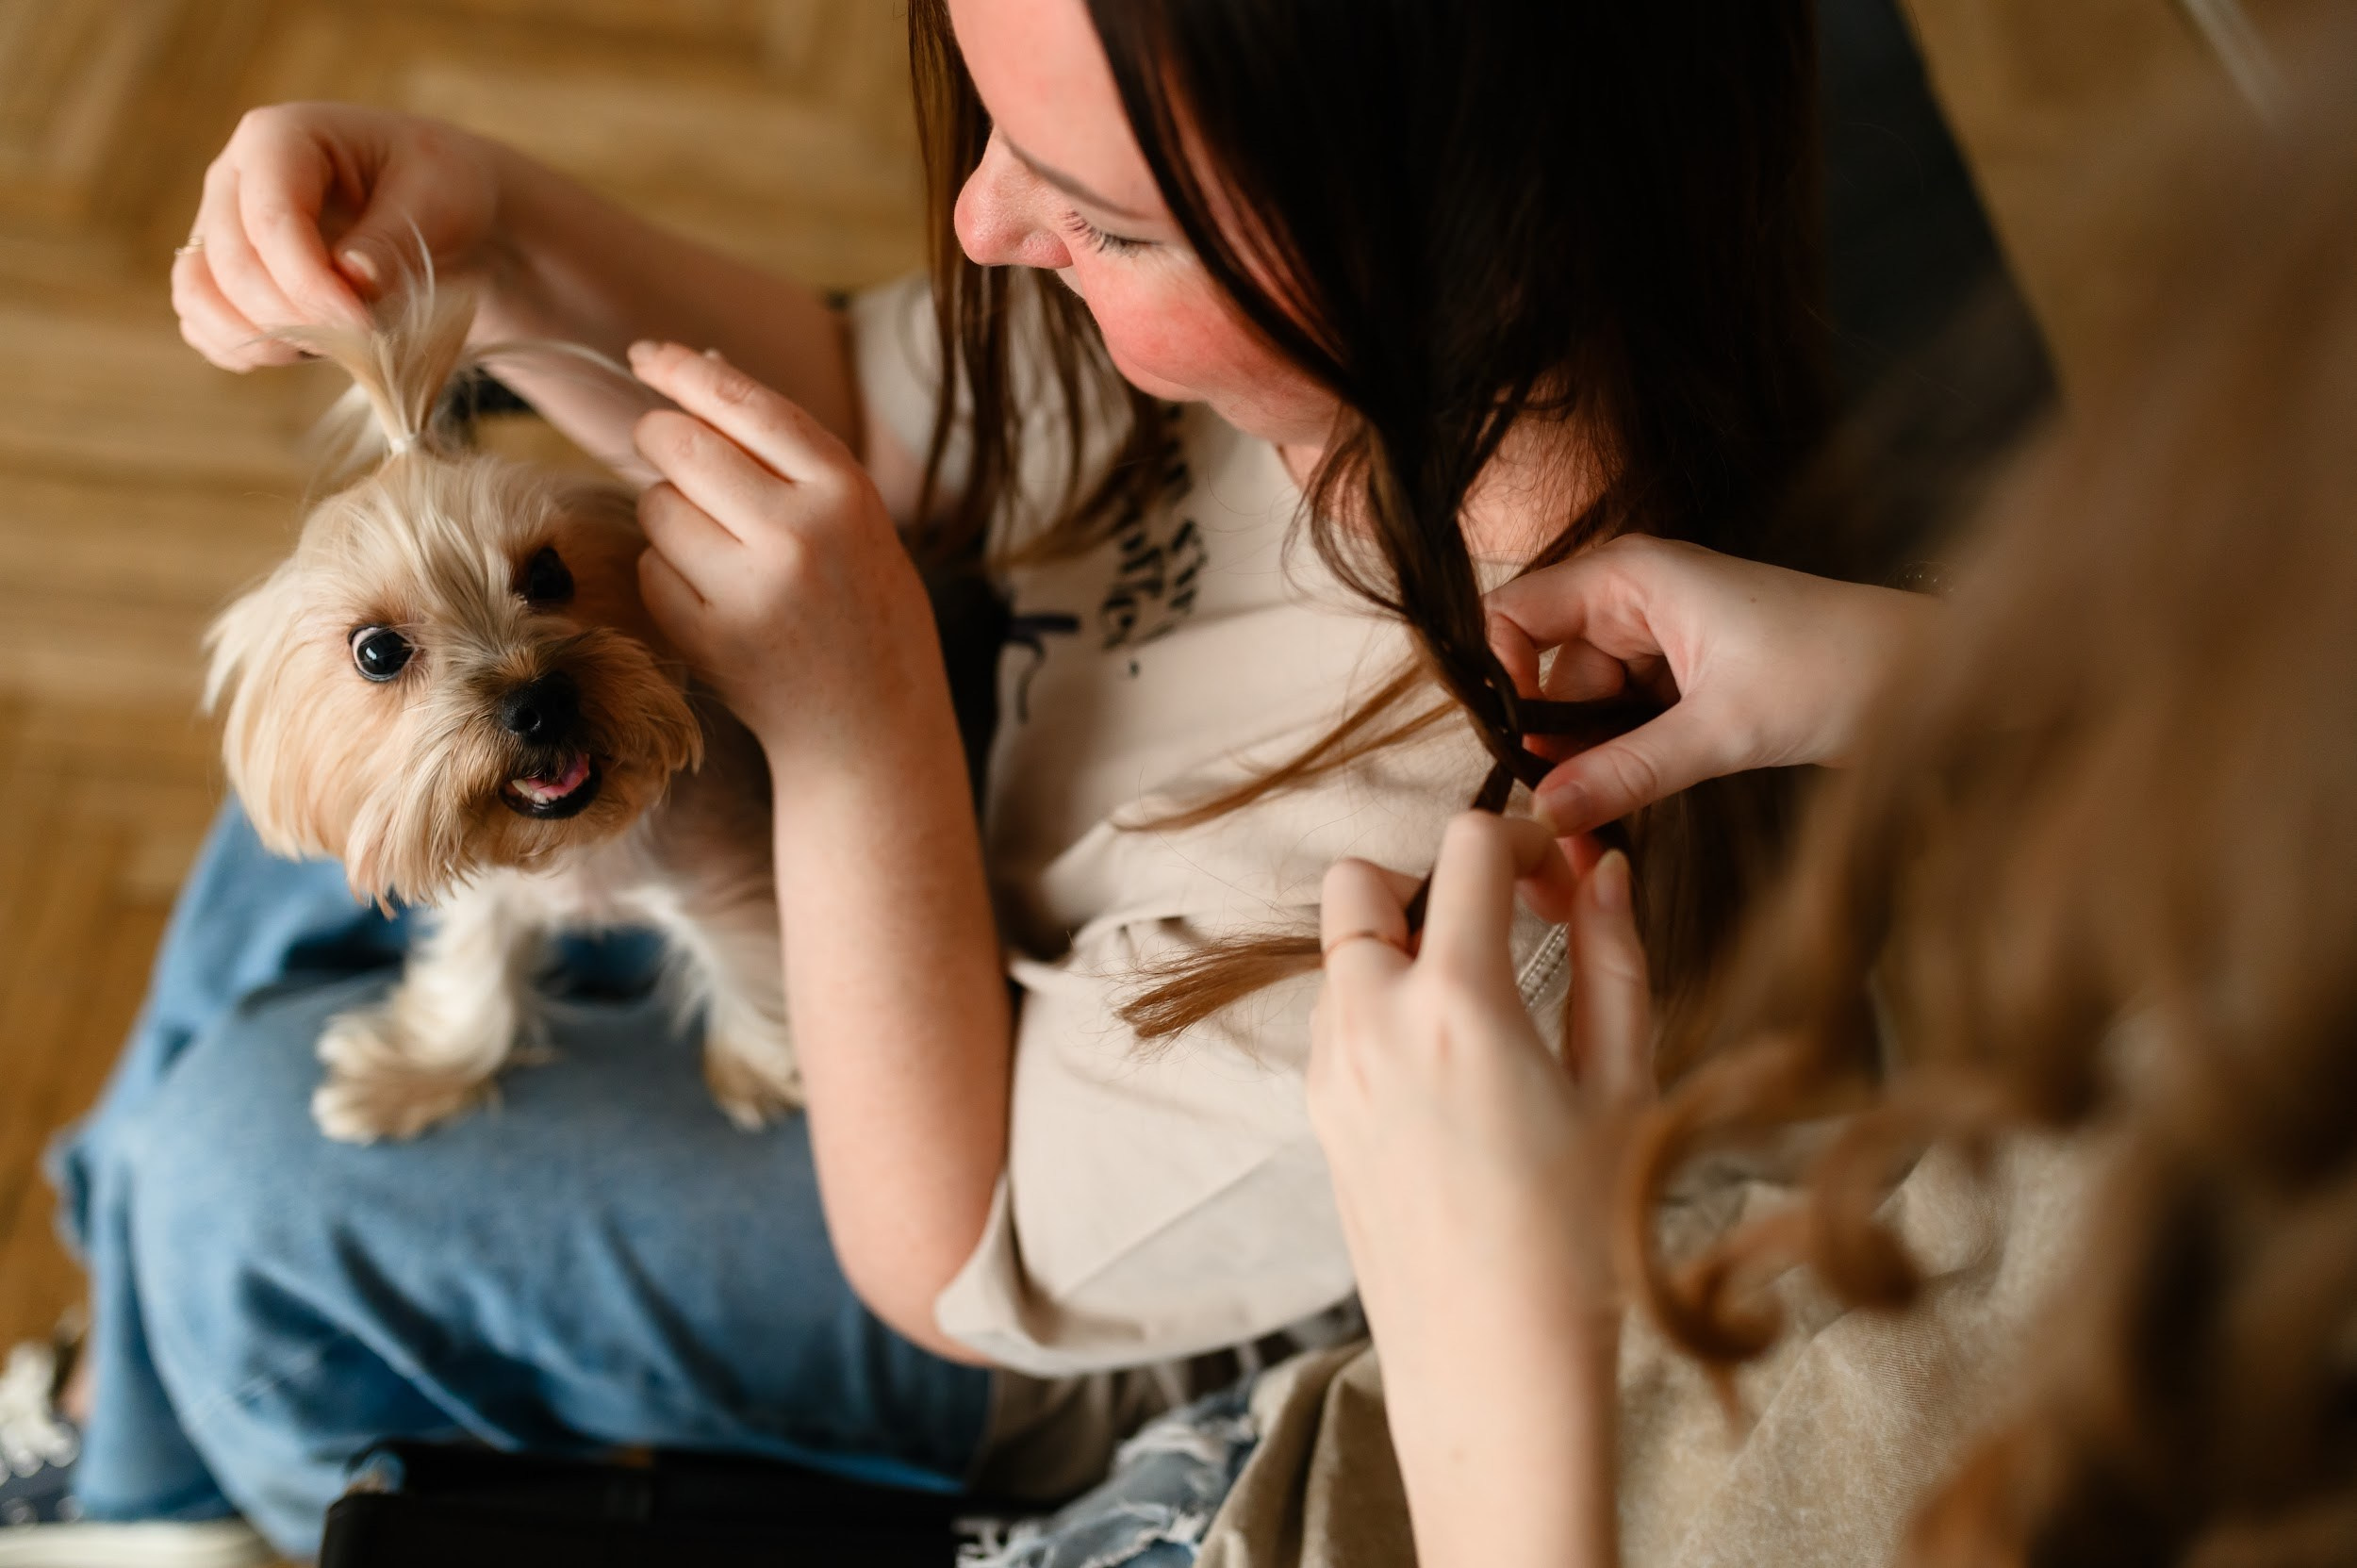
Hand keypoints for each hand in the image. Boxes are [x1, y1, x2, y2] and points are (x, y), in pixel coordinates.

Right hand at [173, 104, 503, 369]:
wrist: (440, 211)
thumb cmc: (441, 189)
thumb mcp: (440, 201)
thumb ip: (393, 241)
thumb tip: (352, 279)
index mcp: (281, 137)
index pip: (269, 220)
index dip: (311, 284)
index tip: (366, 324)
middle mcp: (235, 176)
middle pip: (231, 265)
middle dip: (297, 317)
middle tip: (364, 340)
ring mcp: (220, 225)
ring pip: (198, 293)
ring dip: (261, 338)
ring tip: (334, 347)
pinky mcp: (222, 272)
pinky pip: (201, 320)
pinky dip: (244, 349)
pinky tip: (304, 351)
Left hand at [627, 342, 943, 767]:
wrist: (874, 725)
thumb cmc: (863, 606)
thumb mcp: (855, 518)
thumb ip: (788, 451)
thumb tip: (706, 363)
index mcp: (845, 492)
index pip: (746, 404)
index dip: (686, 371)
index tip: (648, 355)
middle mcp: (799, 534)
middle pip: (682, 447)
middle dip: (658, 438)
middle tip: (664, 450)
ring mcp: (753, 591)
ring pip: (656, 508)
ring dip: (666, 514)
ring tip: (716, 549)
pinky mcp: (712, 640)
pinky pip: (652, 571)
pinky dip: (665, 574)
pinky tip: (712, 598)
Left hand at [1309, 814, 1650, 1567]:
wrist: (1497, 1367)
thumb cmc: (1583, 1238)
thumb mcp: (1623, 1088)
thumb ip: (1613, 961)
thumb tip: (1603, 870)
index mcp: (1457, 1004)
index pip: (1467, 844)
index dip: (1522, 835)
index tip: (1559, 874)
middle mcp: (1372, 1024)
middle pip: (1358, 877)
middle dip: (1426, 878)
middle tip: (1500, 931)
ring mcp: (1331, 1072)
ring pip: (1340, 951)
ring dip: (1401, 945)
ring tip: (1486, 1009)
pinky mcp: (1320, 1117)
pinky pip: (1335, 1019)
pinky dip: (1380, 1006)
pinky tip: (1451, 1067)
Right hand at [1486, 535, 1937, 835]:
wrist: (1940, 680)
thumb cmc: (1844, 669)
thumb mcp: (1724, 728)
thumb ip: (1626, 770)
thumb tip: (1547, 812)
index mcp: (1632, 576)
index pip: (1515, 612)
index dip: (1497, 675)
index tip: (1510, 747)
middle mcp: (1637, 598)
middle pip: (1548, 670)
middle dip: (1547, 741)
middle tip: (1553, 819)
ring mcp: (1663, 639)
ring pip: (1586, 705)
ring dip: (1587, 762)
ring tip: (1591, 824)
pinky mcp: (1688, 679)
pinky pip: (1626, 720)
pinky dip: (1623, 762)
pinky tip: (1627, 803)